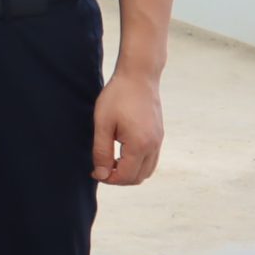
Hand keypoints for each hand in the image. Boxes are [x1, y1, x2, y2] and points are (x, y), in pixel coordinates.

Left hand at [93, 70, 164, 185]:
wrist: (139, 75)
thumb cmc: (118, 96)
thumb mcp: (103, 124)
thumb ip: (101, 152)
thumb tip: (101, 174)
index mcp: (140, 144)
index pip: (126, 176)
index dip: (108, 179)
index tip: (95, 171)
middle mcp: (153, 145)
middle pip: (138, 178)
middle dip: (119, 178)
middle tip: (101, 167)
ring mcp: (159, 140)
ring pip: (147, 170)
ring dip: (129, 172)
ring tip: (111, 160)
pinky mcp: (159, 135)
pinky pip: (151, 159)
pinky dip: (138, 163)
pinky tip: (122, 152)